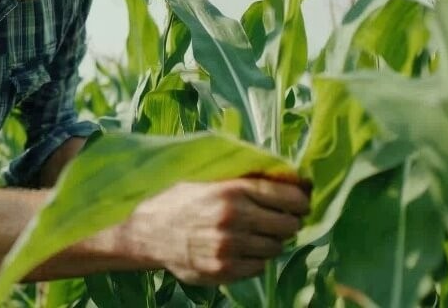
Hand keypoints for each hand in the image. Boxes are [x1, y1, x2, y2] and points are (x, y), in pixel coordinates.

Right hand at [127, 177, 310, 284]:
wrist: (146, 230)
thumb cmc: (180, 197)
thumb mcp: (210, 178)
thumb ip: (248, 177)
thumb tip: (295, 178)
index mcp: (231, 190)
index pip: (288, 197)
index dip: (301, 200)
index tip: (301, 202)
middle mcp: (233, 219)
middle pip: (288, 225)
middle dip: (287, 221)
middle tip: (278, 219)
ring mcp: (229, 248)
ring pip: (276, 248)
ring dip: (271, 241)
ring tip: (254, 234)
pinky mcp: (224, 271)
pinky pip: (260, 267)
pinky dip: (255, 259)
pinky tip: (240, 249)